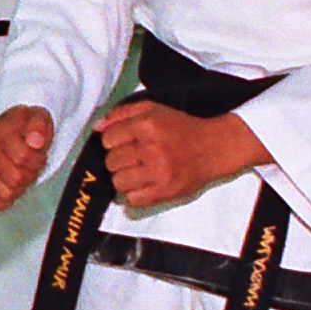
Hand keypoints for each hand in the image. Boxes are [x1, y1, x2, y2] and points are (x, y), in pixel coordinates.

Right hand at [0, 106, 54, 212]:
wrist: (10, 131)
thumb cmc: (24, 128)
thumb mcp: (38, 118)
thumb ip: (39, 127)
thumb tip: (35, 141)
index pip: (22, 158)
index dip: (37, 160)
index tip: (38, 154)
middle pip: (15, 179)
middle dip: (29, 174)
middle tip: (29, 165)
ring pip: (5, 194)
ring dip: (18, 187)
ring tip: (18, 173)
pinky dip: (4, 199)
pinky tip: (8, 185)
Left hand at [92, 98, 262, 211]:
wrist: (214, 148)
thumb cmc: (180, 128)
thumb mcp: (153, 109)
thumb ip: (122, 113)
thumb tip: (97, 128)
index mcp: (148, 125)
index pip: (108, 139)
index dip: (113, 141)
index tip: (125, 142)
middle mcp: (152, 148)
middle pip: (111, 161)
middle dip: (118, 160)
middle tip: (133, 158)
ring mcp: (160, 172)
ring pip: (118, 182)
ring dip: (124, 178)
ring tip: (138, 172)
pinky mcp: (166, 191)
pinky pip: (132, 200)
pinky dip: (134, 194)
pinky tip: (144, 184)